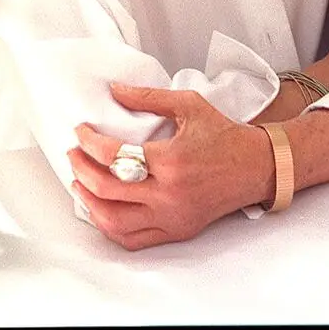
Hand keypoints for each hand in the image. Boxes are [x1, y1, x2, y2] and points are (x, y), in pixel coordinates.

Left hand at [68, 83, 268, 250]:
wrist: (255, 166)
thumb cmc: (223, 134)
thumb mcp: (188, 104)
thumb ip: (148, 97)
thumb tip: (115, 90)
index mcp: (171, 161)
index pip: (115, 157)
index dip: (90, 143)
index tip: (81, 132)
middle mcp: (169, 194)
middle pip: (108, 190)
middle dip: (82, 170)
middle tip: (73, 154)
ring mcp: (172, 217)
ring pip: (114, 222)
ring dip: (89, 202)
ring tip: (79, 183)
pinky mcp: (177, 231)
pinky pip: (133, 239)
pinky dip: (110, 227)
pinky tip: (100, 210)